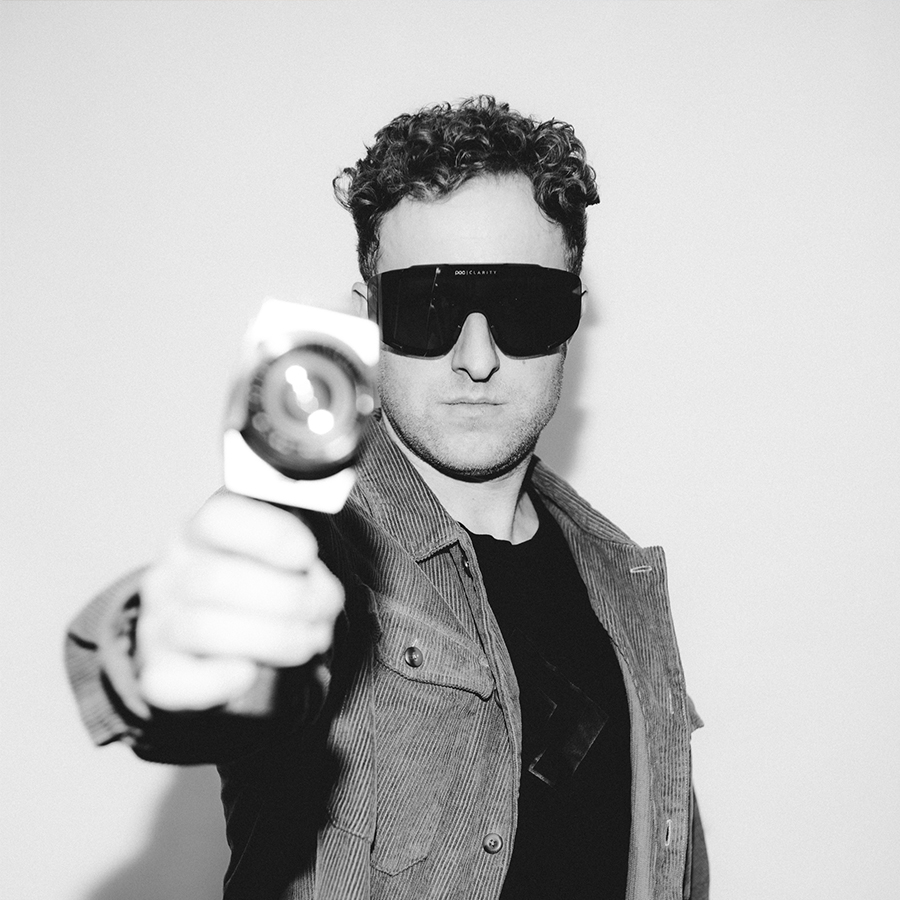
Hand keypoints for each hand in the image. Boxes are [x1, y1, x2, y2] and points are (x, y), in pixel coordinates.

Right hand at [136, 493, 343, 710]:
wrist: (212, 644)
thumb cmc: (258, 590)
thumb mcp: (280, 560)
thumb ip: (301, 564)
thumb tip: (321, 593)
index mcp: (201, 533)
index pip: (218, 519)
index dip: (268, 535)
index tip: (306, 553)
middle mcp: (172, 573)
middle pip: (216, 580)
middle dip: (288, 598)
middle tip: (322, 609)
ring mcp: (159, 623)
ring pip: (205, 629)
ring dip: (274, 639)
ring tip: (309, 640)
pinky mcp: (157, 672)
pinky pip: (176, 682)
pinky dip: (220, 680)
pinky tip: (250, 672)